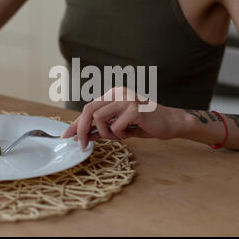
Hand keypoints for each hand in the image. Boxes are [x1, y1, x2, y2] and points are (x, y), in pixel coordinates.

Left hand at [61, 87, 187, 148]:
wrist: (171, 123)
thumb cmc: (146, 124)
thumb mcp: (120, 126)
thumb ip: (103, 128)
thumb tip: (83, 135)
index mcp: (114, 94)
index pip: (89, 107)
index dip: (76, 122)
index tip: (67, 135)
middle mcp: (119, 93)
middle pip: (89, 110)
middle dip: (82, 129)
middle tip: (82, 145)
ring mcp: (127, 99)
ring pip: (99, 118)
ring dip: (106, 133)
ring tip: (120, 136)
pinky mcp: (135, 109)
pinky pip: (116, 127)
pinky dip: (120, 135)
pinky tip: (130, 133)